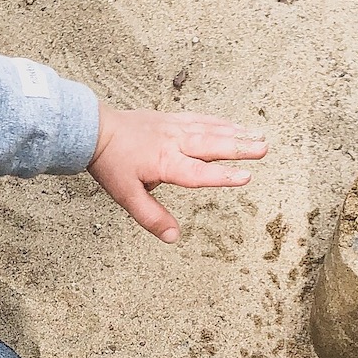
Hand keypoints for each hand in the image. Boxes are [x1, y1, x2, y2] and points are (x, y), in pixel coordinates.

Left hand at [88, 104, 265, 242]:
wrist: (94, 130)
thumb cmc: (111, 163)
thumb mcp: (126, 196)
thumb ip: (151, 217)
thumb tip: (173, 237)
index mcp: (165, 163)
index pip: (198, 173)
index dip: (222, 176)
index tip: (245, 177)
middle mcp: (174, 142)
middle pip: (211, 145)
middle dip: (239, 147)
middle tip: (263, 148)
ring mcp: (173, 128)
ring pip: (209, 129)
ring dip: (235, 133)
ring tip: (258, 136)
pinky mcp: (170, 119)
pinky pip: (200, 119)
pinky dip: (219, 122)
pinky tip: (232, 124)